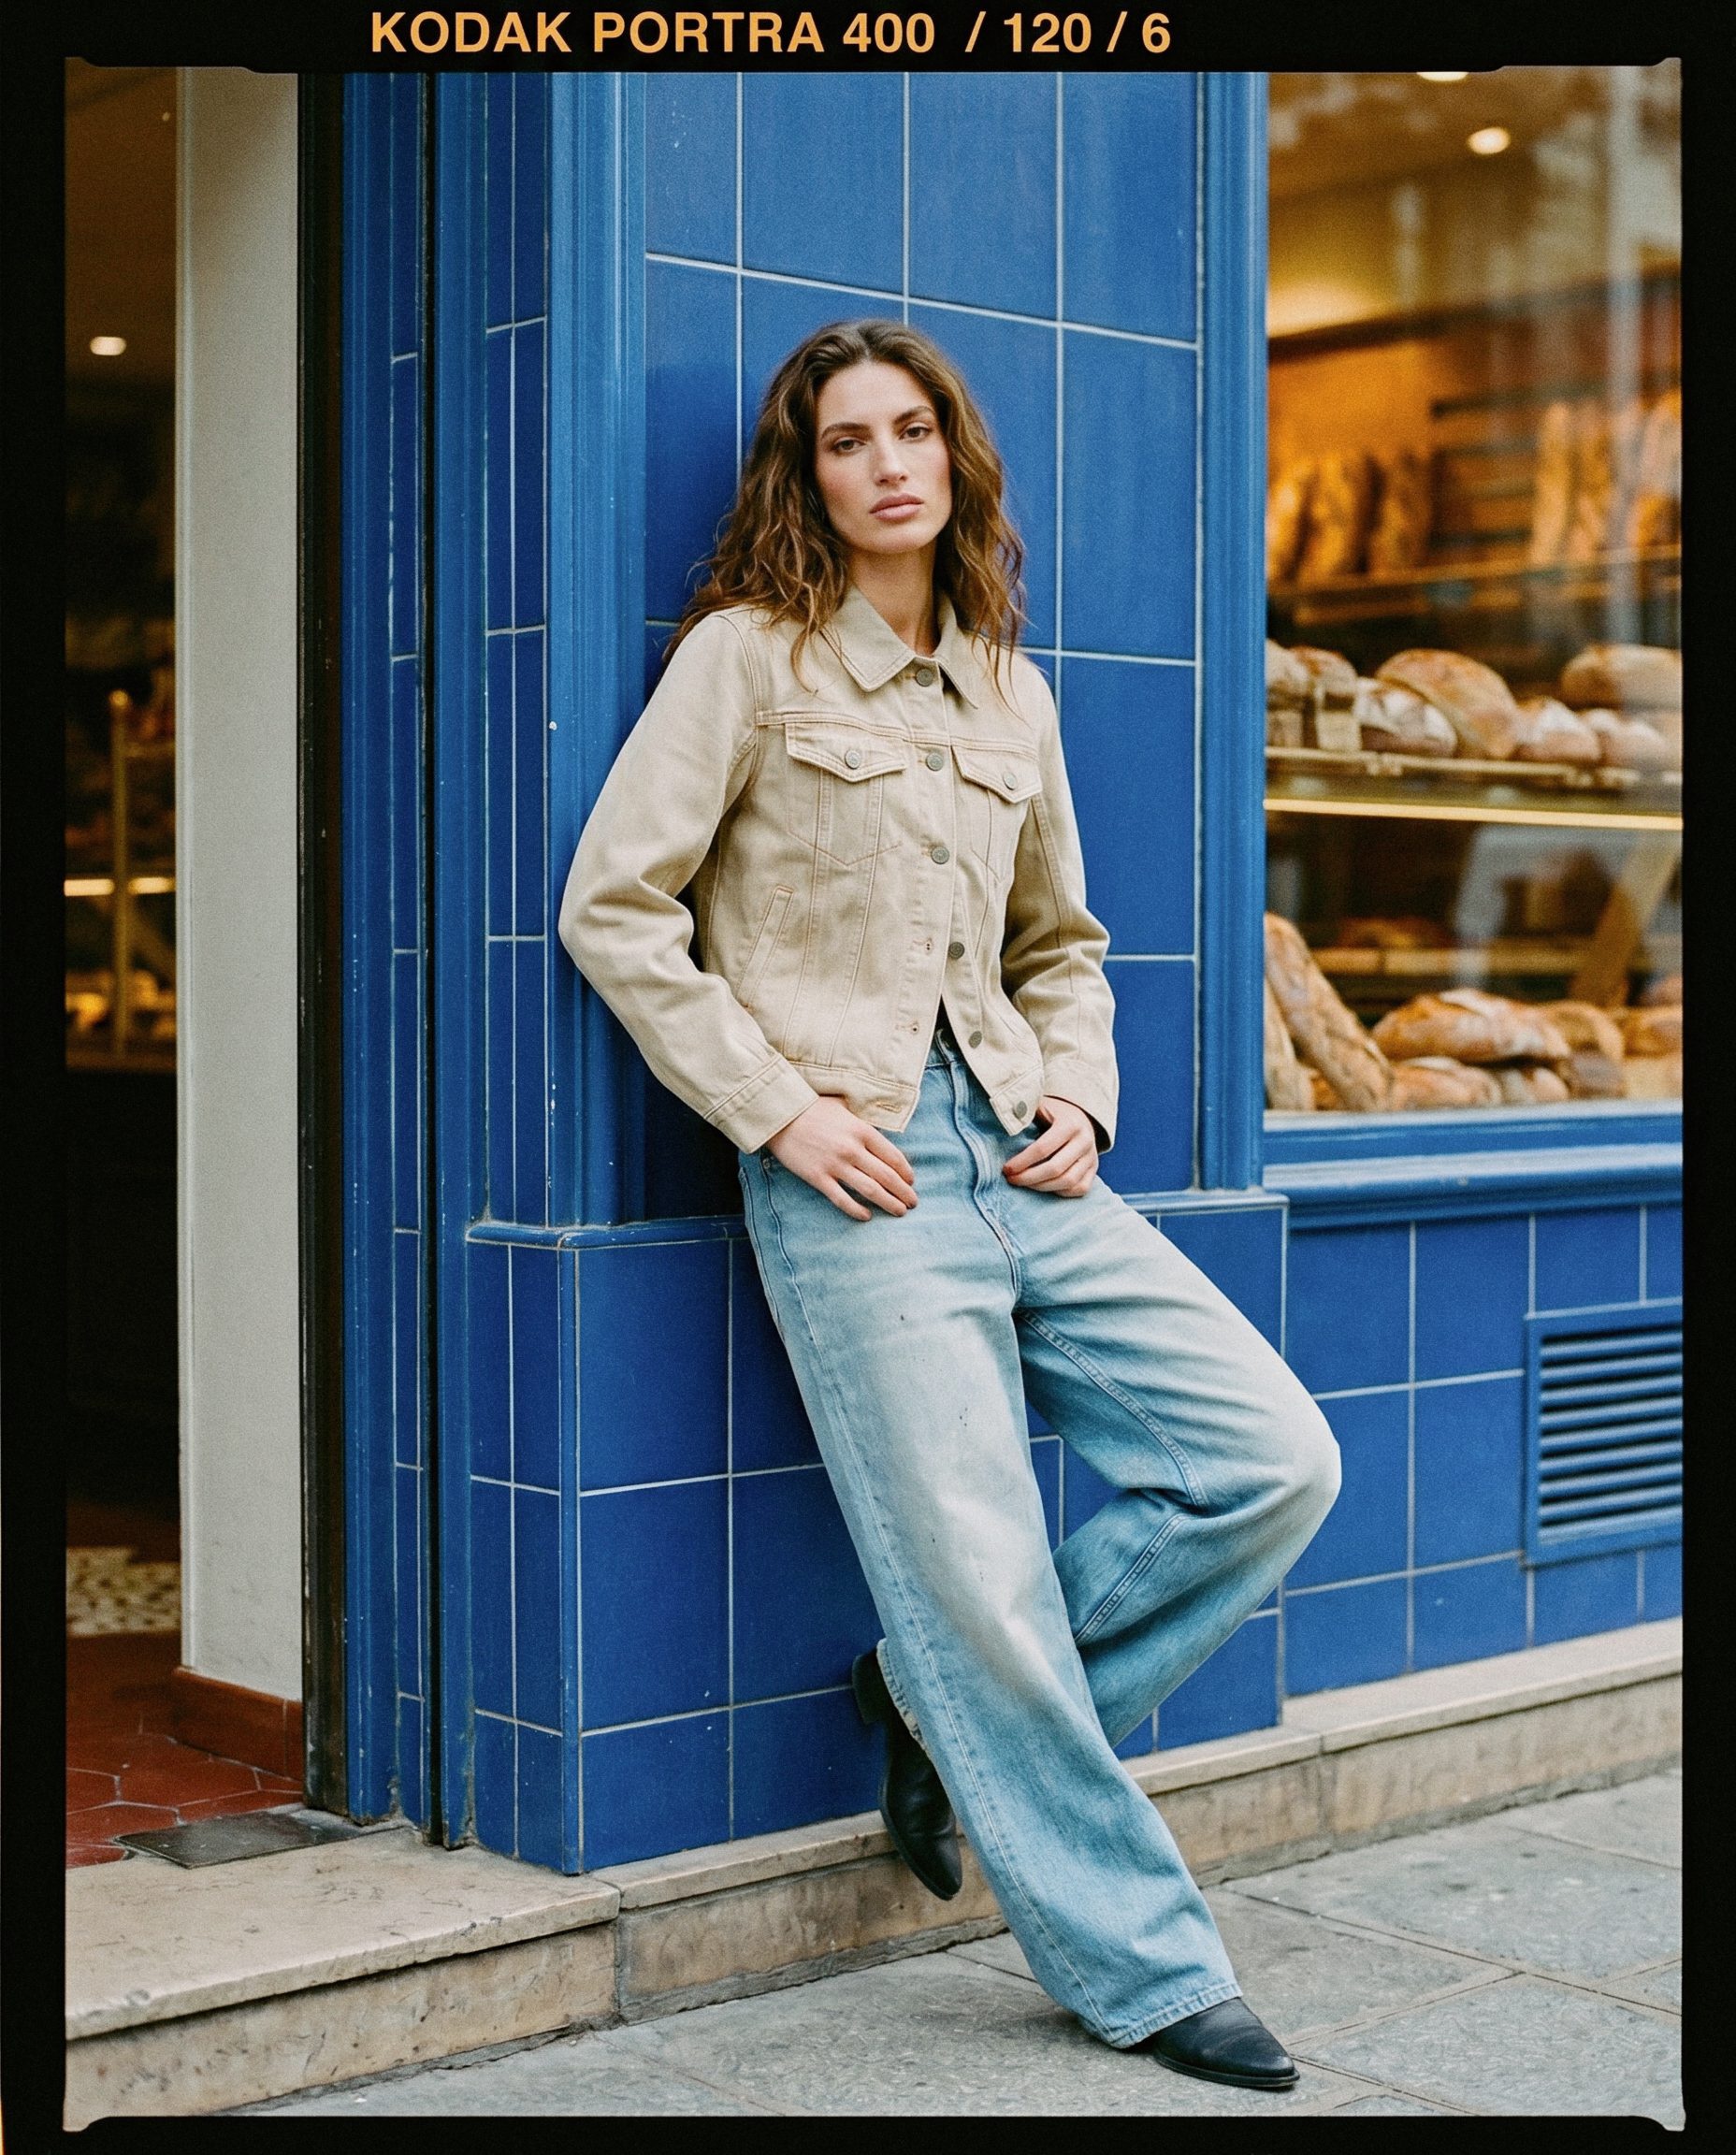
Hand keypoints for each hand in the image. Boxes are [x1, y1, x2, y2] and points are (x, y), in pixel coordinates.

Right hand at [767, 1097, 918, 1220]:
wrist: (781, 1115)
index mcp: (862, 1130)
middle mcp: (853, 1149)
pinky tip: (867, 1216)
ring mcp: (835, 1165)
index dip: (906, 1172)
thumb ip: (863, 1120)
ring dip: (889, 1203)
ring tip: (899, 1211)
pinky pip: (842, 1199)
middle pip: (887, 1176)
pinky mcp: (818, 1177)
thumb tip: (880, 1133)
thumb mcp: (845, 1106)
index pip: (893, 1156)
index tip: (911, 1181)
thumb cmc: (813, 1108)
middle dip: (903, 1192)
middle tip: (913, 1202)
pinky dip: (857, 1210)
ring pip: (870, 1190)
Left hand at [1004, 1096, 1097, 1196]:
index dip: (1022, 1162)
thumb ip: (1023, 1113)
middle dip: (1029, 1178)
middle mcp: (1085, 1141)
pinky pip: (1080, 1189)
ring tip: (1025, 1183)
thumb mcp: (1039, 1105)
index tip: (1006, 1168)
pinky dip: (1061, 1192)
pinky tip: (1044, 1186)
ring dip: (1042, 1187)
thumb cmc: (1053, 1112)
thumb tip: (1003, 1121)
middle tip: (1012, 1179)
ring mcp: (1092, 1156)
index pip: (1043, 1149)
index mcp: (1070, 1124)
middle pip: (1056, 1169)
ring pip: (1068, 1182)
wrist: (1080, 1115)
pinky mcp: (1095, 1169)